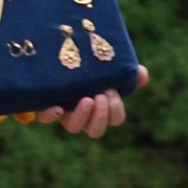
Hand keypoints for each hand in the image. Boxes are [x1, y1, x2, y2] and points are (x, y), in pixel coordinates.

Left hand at [27, 64, 148, 141]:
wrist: (57, 56)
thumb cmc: (87, 66)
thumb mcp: (107, 67)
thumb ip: (125, 71)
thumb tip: (142, 74)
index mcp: (100, 107)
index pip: (114, 120)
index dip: (116, 110)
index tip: (113, 91)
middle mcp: (83, 114)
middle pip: (96, 131)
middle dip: (101, 116)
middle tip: (101, 96)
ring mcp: (64, 112)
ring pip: (74, 128)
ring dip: (83, 116)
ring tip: (87, 99)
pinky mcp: (44, 105)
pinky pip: (45, 118)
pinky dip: (52, 115)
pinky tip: (59, 107)